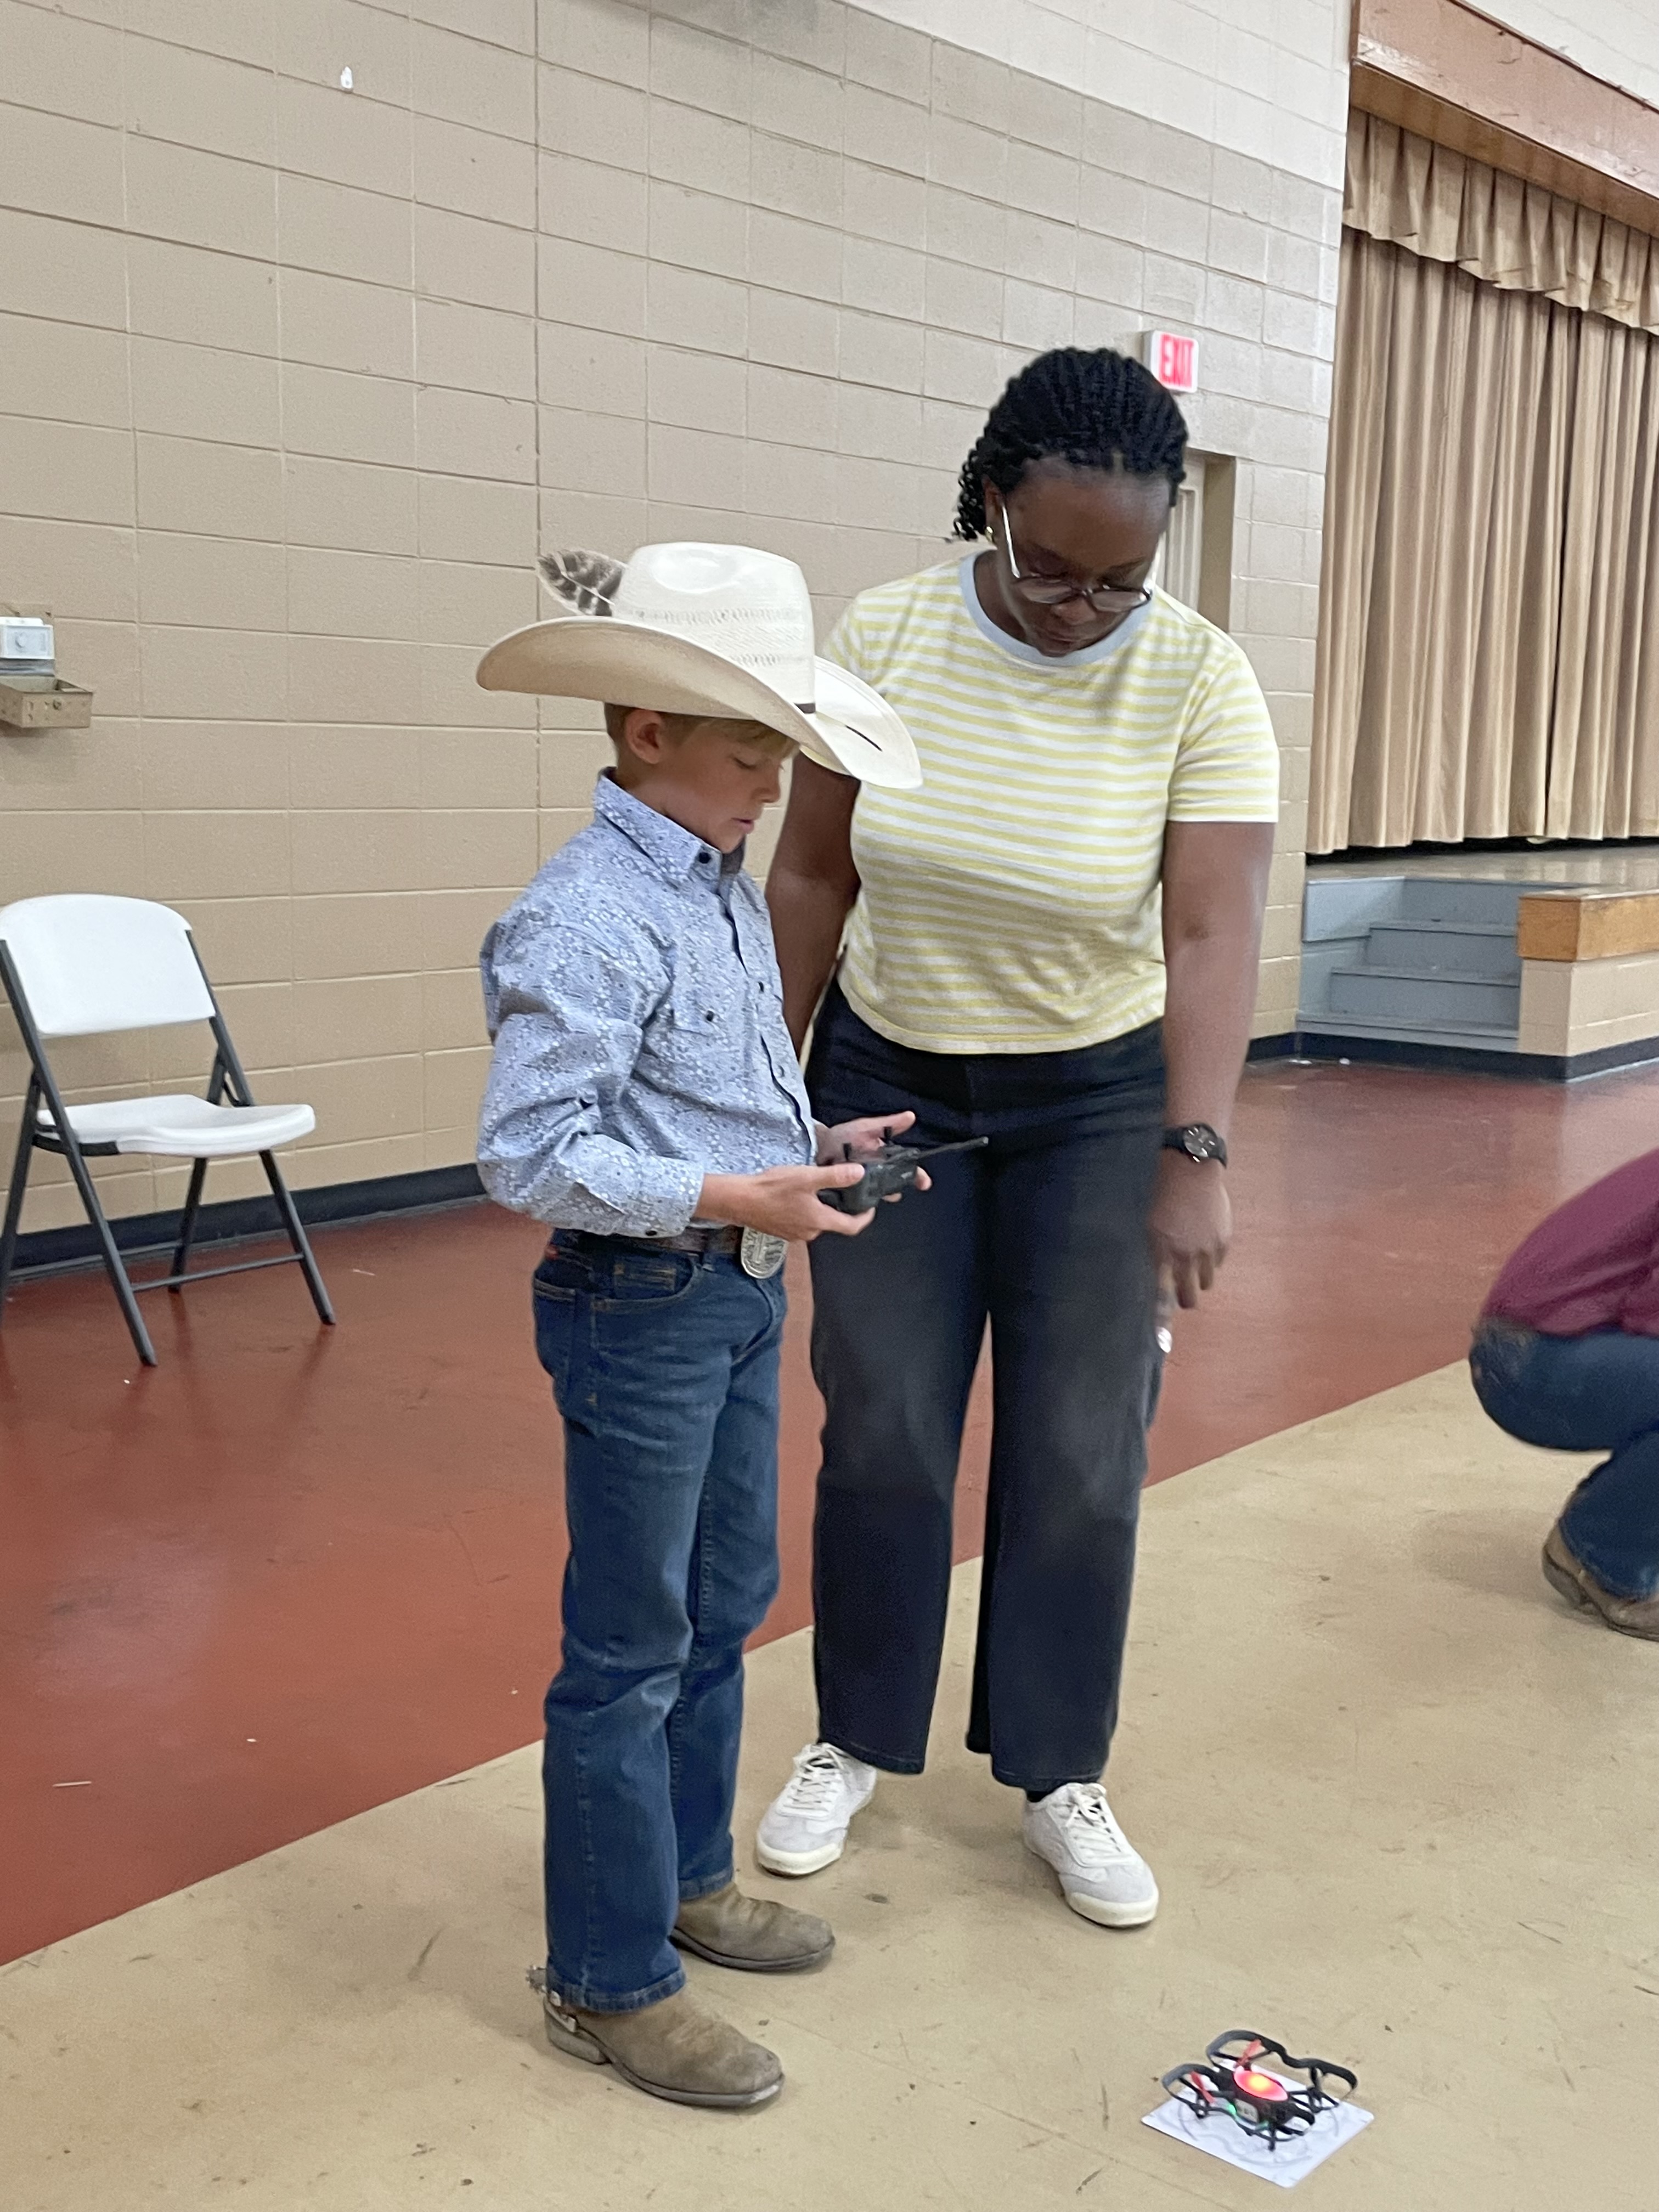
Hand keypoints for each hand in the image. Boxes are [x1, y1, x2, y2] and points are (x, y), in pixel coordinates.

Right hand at [698, 1162, 873, 1240]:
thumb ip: (836, 1176)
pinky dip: (803, 1211)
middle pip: (833, 1222)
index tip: (869, 1208)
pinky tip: (794, 1197)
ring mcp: (794, 1234)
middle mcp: (809, 1232)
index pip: (852, 1226)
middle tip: (839, 1189)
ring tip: (813, 1188)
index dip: (865, 1218)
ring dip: (819, 1208)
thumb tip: (858, 1174)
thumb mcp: (808, 1177)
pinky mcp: (781, 1231)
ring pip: (815, 1221)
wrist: (740, 1200)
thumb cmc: (771, 1189)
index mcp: (819, 1221)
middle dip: (838, 1207)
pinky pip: (800, 1222)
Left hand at [814, 1110, 929, 1196]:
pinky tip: (861, 1202)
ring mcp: (863, 1185)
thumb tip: (910, 1117)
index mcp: (883, 1158)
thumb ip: (888, 1124)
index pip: (905, 1169)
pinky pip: (860, 1202)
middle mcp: (876, 1173)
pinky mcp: (850, 1194)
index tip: (924, 1182)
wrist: (815, 1147)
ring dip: (880, 1195)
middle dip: (897, 1188)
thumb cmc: (841, 1136)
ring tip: (875, 1194)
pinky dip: (863, 1203)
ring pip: (879, 1194)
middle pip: (894, 1184)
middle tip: (895, 1191)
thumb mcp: (866, 1128)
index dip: (916, 1176)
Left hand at [1148, 1151, 1230, 1309]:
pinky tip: (1203, 1240)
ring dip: (1199, 1276)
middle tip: (1182, 1293)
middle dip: (1185, 1298)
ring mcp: (1206, 1250)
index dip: (1161, 1319)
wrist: (1191, 1168)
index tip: (1162, 1339)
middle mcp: (1184, 1256)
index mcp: (1161, 1252)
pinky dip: (1211, 1257)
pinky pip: (1218, 1262)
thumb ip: (1152, 1251)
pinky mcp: (1222, 1241)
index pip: (1161, 1295)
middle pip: (1189, 1296)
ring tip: (1192, 1260)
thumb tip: (1154, 1273)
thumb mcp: (1148, 1222)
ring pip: (1206, 1282)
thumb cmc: (1161, 1192)